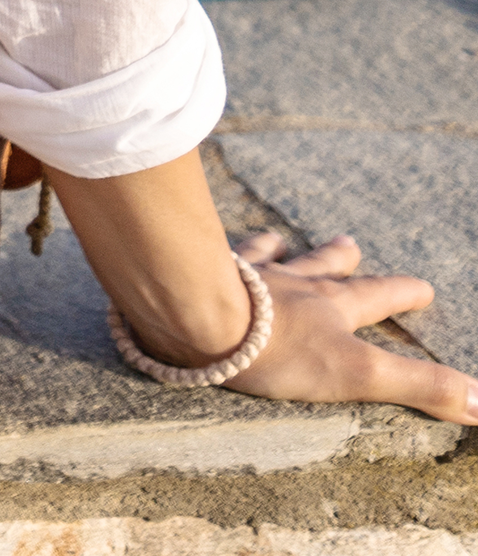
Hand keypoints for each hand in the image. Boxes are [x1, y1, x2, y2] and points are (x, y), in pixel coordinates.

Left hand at [224, 232, 476, 424]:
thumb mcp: (359, 374)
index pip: (377, 298)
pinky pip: (227, 252)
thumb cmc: (281, 348)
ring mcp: (251, 273)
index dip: (402, 295)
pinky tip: (236, 241)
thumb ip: (419, 384)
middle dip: (346, 262)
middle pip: (326, 268)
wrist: (200, 312)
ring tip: (289, 237)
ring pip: (278, 255)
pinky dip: (236, 245)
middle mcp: (295, 282)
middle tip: (354, 245)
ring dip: (289, 248)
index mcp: (331, 307)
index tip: (423, 288)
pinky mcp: (211, 272)